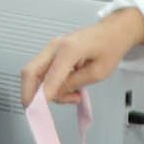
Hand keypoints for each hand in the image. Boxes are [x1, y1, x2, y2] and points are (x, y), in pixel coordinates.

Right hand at [21, 9, 143, 106]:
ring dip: (44, 90)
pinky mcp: (52, 52)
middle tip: (38, 109)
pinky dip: (48, 84)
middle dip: (30, 94)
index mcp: (69, 49)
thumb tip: (56, 94)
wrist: (113, 31)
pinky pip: (42, 71)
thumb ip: (74, 84)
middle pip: (30, 72)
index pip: (49, 78)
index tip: (39, 112)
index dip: (42, 97)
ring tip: (70, 96)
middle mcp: (55, 46)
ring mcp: (51, 48)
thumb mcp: (98, 73)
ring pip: (34, 73)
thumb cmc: (110, 47)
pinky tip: (66, 88)